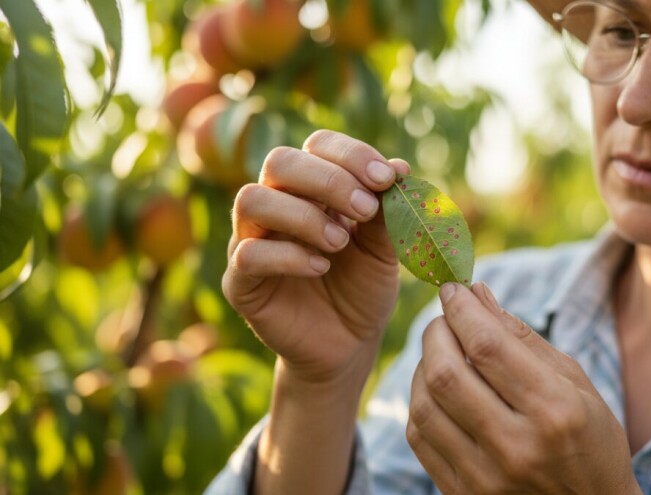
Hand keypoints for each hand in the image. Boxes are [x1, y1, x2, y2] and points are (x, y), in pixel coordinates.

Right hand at [222, 130, 408, 389]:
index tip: (386, 179)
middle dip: (327, 179)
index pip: (318, 145)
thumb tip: (400, 166)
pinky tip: (321, 267)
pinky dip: (288, 256)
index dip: (351, 154)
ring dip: (303, 215)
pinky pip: (248, 254)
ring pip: (252, 200)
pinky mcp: (240, 281)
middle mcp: (276, 204)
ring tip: (339, 242)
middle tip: (365, 209)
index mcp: (311, 187)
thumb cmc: (363, 288)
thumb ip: (387, 211)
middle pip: (279, 162)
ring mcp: (251, 240)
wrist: (348, 344)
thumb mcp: (384, 249)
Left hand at [407, 283, 638, 493]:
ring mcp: (487, 478)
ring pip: (424, 406)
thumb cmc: (590, 440)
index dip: (461, 309)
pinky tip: (437, 391)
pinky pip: (419, 438)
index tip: (453, 290)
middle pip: (446, 374)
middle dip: (436, 333)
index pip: (487, 345)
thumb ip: (523, 338)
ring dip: (423, 367)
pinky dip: (421, 403)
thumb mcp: (575, 383)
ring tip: (441, 353)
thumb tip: (477, 293)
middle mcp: (518, 447)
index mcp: (555, 411)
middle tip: (444, 319)